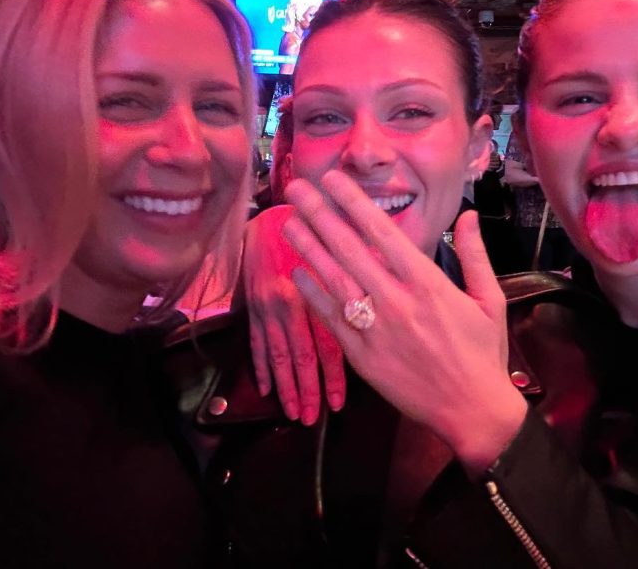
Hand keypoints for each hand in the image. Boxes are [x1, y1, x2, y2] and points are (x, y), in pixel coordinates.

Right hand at [242, 205, 345, 423]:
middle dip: (309, 390)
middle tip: (313, 418)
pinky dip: (260, 366)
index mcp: (320, 287)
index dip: (335, 376)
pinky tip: (265, 389)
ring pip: (279, 354)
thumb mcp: (343, 252)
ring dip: (286, 386)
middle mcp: (292, 300)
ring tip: (294, 414)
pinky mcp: (251, 306)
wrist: (270, 219)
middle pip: (303, 355)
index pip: (330, 341)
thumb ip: (363, 281)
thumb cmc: (316, 235)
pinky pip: (255, 341)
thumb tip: (385, 308)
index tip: (342, 404)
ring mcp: (268, 306)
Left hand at [283, 171, 527, 473]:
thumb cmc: (484, 354)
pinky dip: (314, 295)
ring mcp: (376, 330)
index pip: (382, 232)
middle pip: (349, 249)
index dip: (353, 203)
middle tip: (297, 189)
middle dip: (321, 215)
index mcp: (427, 283)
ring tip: (290, 222)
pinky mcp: (362, 357)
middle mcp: (396, 301)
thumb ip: (474, 254)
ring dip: (310, 249)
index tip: (333, 180)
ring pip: (335, 280)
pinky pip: (332, 319)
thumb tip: (468, 215)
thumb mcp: (490, 299)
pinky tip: (299, 272)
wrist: (473, 411)